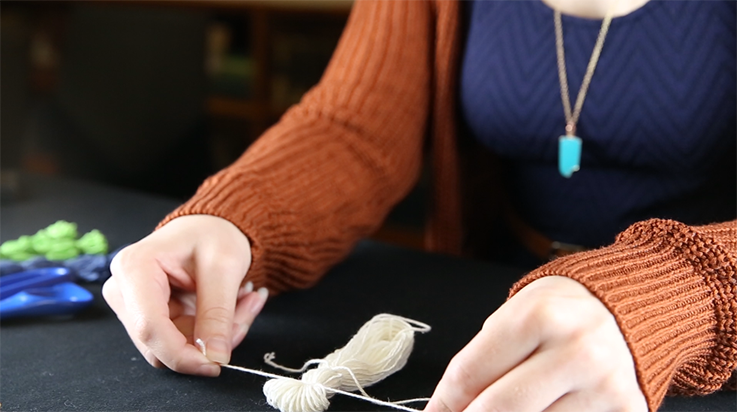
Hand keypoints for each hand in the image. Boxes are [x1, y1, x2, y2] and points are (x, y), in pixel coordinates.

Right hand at [102, 215, 267, 375]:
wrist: (211, 227)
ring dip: (217, 335)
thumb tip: (215, 358)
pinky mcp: (150, 317)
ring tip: (245, 302)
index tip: (217, 364)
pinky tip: (234, 307)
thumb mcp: (224, 267)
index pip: (150, 328)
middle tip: (247, 311)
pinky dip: (213, 332)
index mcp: (135, 268)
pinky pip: (181, 342)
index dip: (183, 355)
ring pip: (174, 348)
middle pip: (161, 344)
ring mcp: (134, 306)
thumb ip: (218, 314)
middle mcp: (124, 290)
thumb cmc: (213, 234)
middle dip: (209, 340)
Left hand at [425, 276, 646, 411]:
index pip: (469, 374)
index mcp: (538, 316)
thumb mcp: (514, 316)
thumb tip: (448, 410)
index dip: (443, 403)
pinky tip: (539, 409)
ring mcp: (604, 385)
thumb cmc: (558, 312)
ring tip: (506, 407)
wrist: (628, 306)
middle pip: (497, 409)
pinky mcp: (626, 409)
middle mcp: (576, 350)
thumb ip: (482, 362)